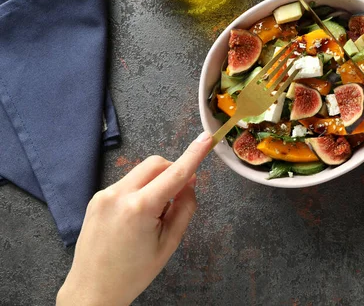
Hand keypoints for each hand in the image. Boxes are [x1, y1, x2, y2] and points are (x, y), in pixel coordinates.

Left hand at [56, 131, 212, 305]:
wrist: (92, 290)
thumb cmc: (134, 273)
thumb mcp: (169, 243)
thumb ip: (184, 208)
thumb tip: (189, 182)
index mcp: (140, 208)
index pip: (174, 173)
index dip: (194, 154)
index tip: (206, 137)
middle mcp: (118, 194)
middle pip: (156, 163)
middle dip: (172, 171)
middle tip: (180, 195)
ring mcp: (104, 194)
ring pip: (141, 172)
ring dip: (156, 182)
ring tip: (155, 214)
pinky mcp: (97, 198)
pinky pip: (127, 182)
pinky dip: (141, 190)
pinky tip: (138, 217)